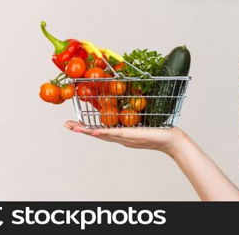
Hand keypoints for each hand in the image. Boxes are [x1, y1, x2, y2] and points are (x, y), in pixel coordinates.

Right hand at [64, 120, 186, 156]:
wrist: (171, 140)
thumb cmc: (161, 129)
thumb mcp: (146, 119)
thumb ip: (138, 113)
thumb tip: (134, 98)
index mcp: (123, 134)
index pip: (103, 130)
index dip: (88, 126)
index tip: (75, 122)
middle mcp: (121, 137)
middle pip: (97, 133)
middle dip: (81, 129)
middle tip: (67, 124)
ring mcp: (125, 138)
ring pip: (102, 134)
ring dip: (86, 131)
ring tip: (73, 127)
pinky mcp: (131, 136)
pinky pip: (114, 134)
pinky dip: (103, 132)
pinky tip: (92, 131)